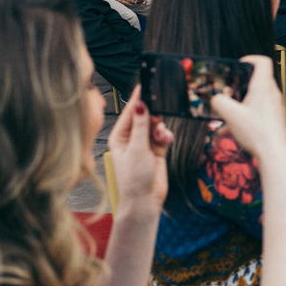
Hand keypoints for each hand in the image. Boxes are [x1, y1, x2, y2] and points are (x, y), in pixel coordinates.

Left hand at [107, 86, 173, 217]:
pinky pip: (164, 135)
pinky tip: (165, 142)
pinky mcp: (156, 150)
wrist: (144, 201)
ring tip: (160, 137)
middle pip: (144, 117)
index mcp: (119, 136)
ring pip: (156, 125)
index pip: (129, 112)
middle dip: (153, 116)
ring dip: (161, 129)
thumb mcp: (137, 148)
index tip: (146, 85)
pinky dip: (166, 137)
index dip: (138, 99)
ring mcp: (144, 144)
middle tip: (158, 116)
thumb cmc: (134, 178)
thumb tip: (140, 104)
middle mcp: (131, 138)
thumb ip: (141, 125)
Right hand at [207, 56, 285, 159]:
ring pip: (252, 99)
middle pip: (255, 81)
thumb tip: (216, 99)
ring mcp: (273, 107)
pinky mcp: (272, 119)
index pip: (262, 62)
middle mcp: (271, 94)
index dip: (249, 59)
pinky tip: (228, 133)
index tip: (237, 65)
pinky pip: (255, 113)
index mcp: (263, 87)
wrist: (274, 154)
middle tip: (227, 93)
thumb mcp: (231, 115)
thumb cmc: (258, 133)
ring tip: (226, 116)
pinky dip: (242, 118)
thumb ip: (219, 102)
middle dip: (238, 86)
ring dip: (238, 105)